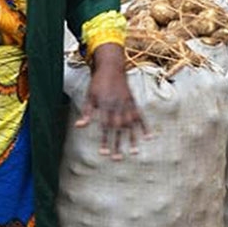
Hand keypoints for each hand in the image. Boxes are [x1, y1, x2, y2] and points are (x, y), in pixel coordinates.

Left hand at [75, 44, 149, 159]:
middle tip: (116, 158)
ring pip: (131, 125)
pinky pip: (140, 116)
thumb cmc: (97, 84)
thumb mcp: (89, 97)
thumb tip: (79, 126)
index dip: (104, 140)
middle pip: (118, 129)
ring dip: (133, 139)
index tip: (103, 153)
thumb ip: (86, 113)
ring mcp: (127, 104)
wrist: (111, 68)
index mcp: (105, 106)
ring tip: (134, 152)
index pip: (104, 127)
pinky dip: (145, 127)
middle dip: (117, 144)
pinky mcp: (133, 102)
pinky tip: (148, 138)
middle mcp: (118, 106)